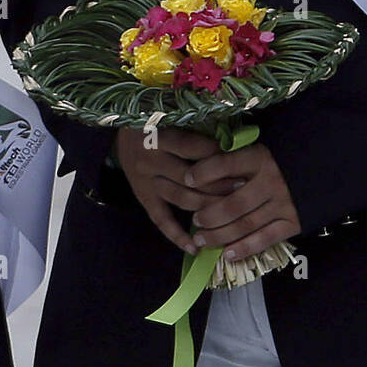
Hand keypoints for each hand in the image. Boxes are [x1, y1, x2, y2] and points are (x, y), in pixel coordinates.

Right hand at [113, 127, 240, 251]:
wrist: (122, 134)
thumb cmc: (156, 124)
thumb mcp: (170, 118)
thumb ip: (195, 130)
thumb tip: (231, 144)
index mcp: (159, 136)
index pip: (193, 148)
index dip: (217, 156)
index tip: (240, 160)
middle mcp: (151, 161)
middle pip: (190, 178)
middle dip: (219, 184)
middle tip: (244, 187)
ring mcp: (146, 182)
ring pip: (181, 199)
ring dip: (207, 207)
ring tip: (231, 212)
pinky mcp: (143, 198)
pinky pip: (161, 221)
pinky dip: (178, 236)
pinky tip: (195, 248)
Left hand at [184, 142, 300, 261]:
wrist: (324, 167)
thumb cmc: (284, 157)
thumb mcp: (262, 147)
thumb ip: (238, 159)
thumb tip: (202, 169)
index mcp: (261, 157)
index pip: (227, 164)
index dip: (204, 172)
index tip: (187, 179)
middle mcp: (271, 181)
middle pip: (233, 204)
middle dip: (209, 215)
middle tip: (195, 220)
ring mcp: (283, 204)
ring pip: (245, 225)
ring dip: (219, 235)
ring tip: (201, 239)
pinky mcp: (293, 222)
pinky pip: (264, 239)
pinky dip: (244, 248)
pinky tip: (227, 254)